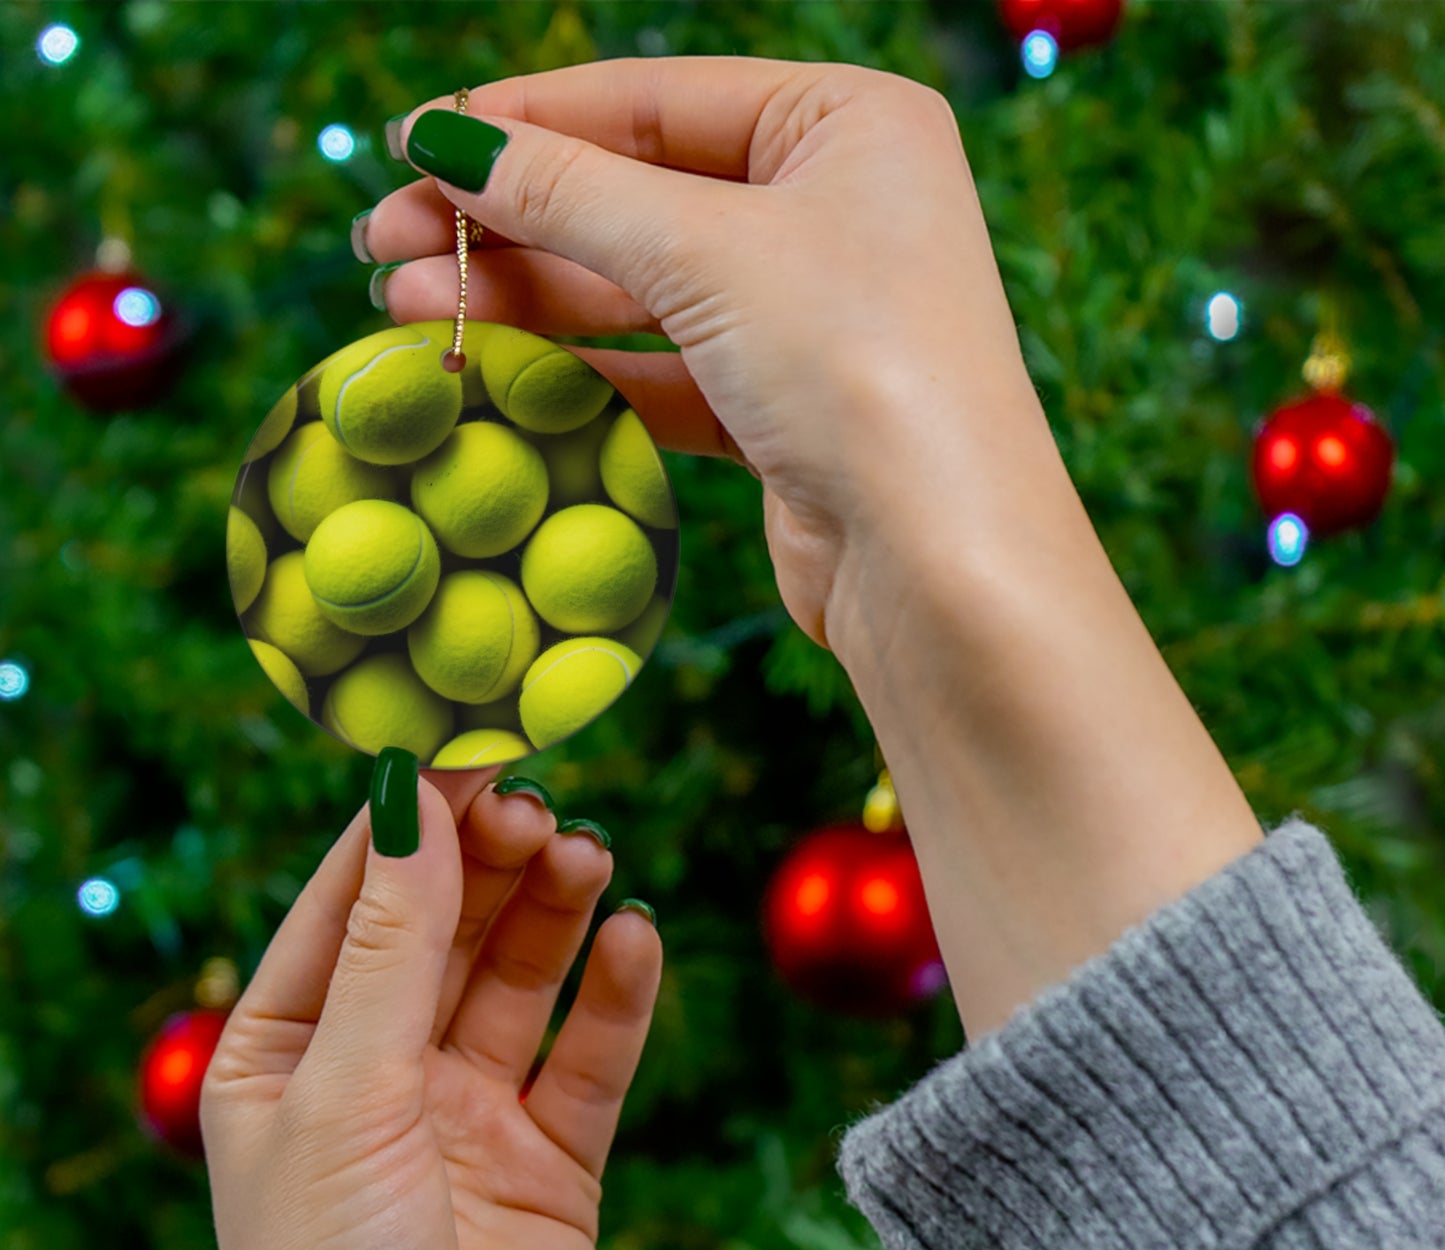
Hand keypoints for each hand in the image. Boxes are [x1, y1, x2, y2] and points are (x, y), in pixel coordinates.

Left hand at [201, 765, 661, 1249]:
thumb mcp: (346, 1096)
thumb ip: (391, 946)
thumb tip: (412, 800)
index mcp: (289, 1052)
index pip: (353, 901)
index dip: (410, 823)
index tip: (469, 747)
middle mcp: (380, 1072)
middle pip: (447, 928)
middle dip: (491, 863)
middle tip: (541, 807)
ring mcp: (469, 1113)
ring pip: (521, 977)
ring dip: (555, 911)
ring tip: (589, 856)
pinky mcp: (552, 1159)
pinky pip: (591, 1055)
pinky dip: (617, 994)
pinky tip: (636, 938)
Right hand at [363, 56, 1057, 658]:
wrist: (939, 562)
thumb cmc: (856, 366)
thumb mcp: (705, 251)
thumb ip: (569, 192)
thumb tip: (445, 140)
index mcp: (846, 124)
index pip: (653, 100)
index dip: (524, 121)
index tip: (411, 143)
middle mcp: (834, 209)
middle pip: (636, 196)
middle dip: (507, 220)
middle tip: (383, 241)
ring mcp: (808, 315)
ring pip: (639, 290)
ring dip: (524, 299)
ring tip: (403, 306)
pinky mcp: (782, 410)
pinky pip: (661, 371)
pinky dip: (579, 372)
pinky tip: (490, 370)